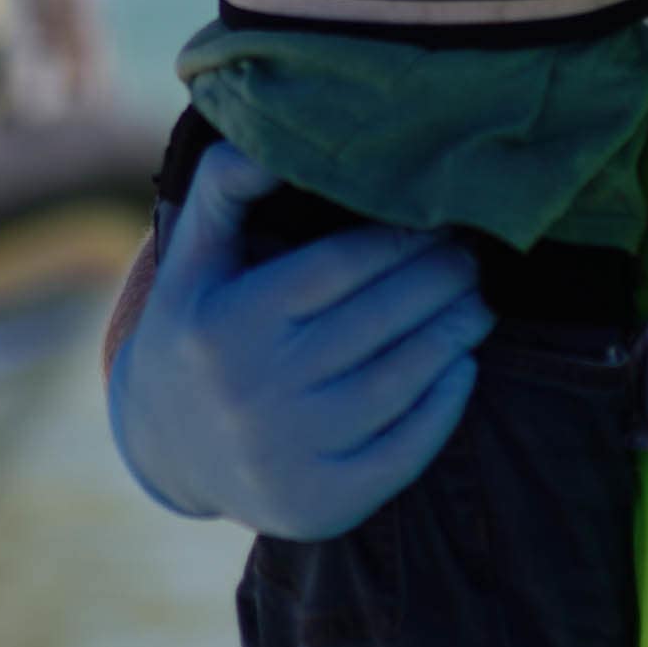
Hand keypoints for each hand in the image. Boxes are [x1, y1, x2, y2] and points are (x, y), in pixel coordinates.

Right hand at [107, 140, 491, 540]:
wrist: (169, 446)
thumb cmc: (201, 325)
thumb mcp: (195, 256)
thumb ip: (227, 185)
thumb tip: (274, 142)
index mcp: (227, 322)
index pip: (338, 267)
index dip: (400, 239)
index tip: (439, 219)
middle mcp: (255, 391)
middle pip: (378, 322)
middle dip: (439, 281)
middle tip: (472, 257)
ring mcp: (289, 453)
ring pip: (399, 381)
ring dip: (453, 335)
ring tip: (478, 303)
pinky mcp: (320, 504)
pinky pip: (403, 450)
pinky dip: (444, 404)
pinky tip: (461, 366)